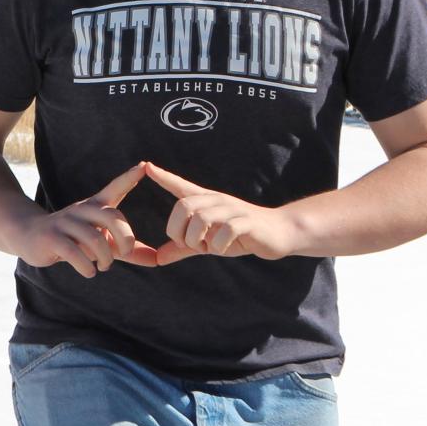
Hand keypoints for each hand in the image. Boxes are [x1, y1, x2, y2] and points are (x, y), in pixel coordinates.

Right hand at [16, 162, 158, 277]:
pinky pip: (75, 253)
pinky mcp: (51, 238)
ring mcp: (64, 222)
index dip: (129, 178)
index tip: (144, 166)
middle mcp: (80, 210)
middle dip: (124, 239)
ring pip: (94, 238)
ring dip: (104, 258)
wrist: (28, 236)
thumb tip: (156, 260)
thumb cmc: (70, 239)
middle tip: (123, 254)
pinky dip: (87, 267)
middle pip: (111, 217)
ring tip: (103, 266)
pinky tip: (88, 271)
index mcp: (94, 207)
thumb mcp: (100, 243)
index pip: (114, 189)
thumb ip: (126, 250)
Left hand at [144, 162, 297, 264]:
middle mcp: (217, 202)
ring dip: (197, 239)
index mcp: (206, 203)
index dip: (163, 177)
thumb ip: (183, 248)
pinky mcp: (247, 223)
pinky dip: (217, 245)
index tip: (146, 166)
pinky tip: (221, 248)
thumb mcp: (207, 242)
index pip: (181, 186)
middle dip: (177, 229)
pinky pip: (225, 231)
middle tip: (185, 243)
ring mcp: (232, 210)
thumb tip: (158, 258)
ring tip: (206, 247)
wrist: (280, 232)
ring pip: (202, 219)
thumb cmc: (240, 235)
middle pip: (184, 206)